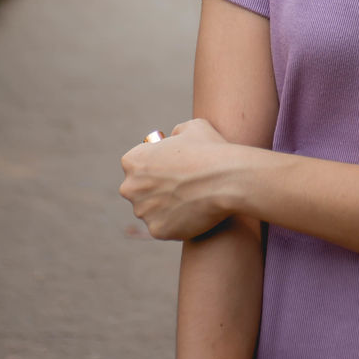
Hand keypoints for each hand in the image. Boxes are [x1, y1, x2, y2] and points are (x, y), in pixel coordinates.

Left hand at [119, 118, 237, 240]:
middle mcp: (131, 187)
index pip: (135, 165)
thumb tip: (174, 138)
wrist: (228, 181)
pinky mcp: (157, 231)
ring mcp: (143, 211)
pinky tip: (193, 212)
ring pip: (151, 211)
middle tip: (179, 187)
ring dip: (165, 207)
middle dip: (154, 189)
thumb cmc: (211, 151)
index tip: (169, 168)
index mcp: (133, 161)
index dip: (154, 165)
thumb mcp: (192, 127)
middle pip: (138, 190)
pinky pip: (164, 227)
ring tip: (190, 199)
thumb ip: (176, 133)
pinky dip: (176, 223)